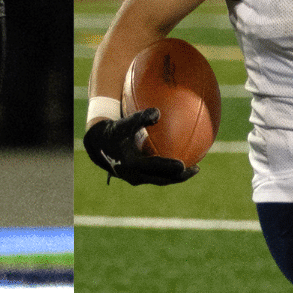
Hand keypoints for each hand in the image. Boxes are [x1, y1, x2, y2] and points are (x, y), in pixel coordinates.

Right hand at [83, 108, 198, 185]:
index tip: (183, 165)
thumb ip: (141, 118)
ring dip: (175, 177)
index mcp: (132, 163)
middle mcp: (135, 175)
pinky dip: (167, 173)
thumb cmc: (113, 131)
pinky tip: (178, 164)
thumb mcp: (125, 123)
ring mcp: (136, 178)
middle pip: (162, 179)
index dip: (169, 167)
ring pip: (159, 180)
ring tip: (191, 169)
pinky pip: (156, 177)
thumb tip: (158, 112)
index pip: (155, 167)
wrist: (97, 145)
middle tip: (196, 169)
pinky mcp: (137, 177)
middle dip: (179, 176)